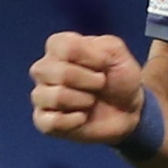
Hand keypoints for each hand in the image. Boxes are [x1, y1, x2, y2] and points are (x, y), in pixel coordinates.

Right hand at [30, 32, 148, 144]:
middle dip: (88, 81)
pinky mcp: (43, 121)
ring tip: (91, 101)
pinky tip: (82, 117)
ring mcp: (41, 95)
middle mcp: (45, 69)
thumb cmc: (118, 78)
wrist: (126, 110)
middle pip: (60, 73)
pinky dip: (73, 121)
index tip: (104, 64)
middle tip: (100, 84)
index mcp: (58, 47)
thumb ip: (101, 45)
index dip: (91, 58)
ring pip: (55, 97)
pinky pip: (51, 122)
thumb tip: (78, 61)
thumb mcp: (118, 53)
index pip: (65, 46)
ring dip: (83, 100)